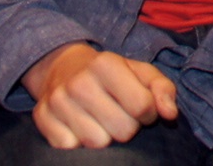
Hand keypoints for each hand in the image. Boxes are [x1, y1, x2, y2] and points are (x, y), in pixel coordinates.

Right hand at [23, 42, 178, 148]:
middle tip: (120, 114)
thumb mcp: (140, 72)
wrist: (62, 66)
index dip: (148, 112)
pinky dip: (80, 142)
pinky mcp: (42, 118)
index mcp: (106, 64)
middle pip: (122, 130)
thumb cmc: (111, 74)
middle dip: (128, 127)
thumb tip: (170, 114)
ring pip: (98, 143)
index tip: (142, 108)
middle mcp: (79, 82)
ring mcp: (58, 101)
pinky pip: (71, 149)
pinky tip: (81, 125)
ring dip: (105, 137)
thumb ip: (162, 90)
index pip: (142, 106)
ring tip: (102, 120)